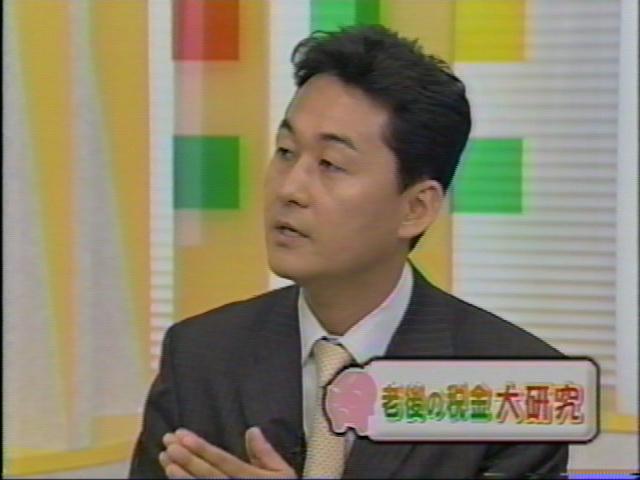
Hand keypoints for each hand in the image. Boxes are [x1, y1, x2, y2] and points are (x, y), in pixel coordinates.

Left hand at [159, 427, 297, 478]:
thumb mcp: (282, 474)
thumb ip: (266, 454)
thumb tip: (252, 430)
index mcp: (251, 478)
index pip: (223, 462)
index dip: (203, 449)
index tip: (183, 435)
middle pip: (208, 474)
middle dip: (187, 457)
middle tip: (168, 441)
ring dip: (180, 474)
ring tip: (165, 458)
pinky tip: (172, 476)